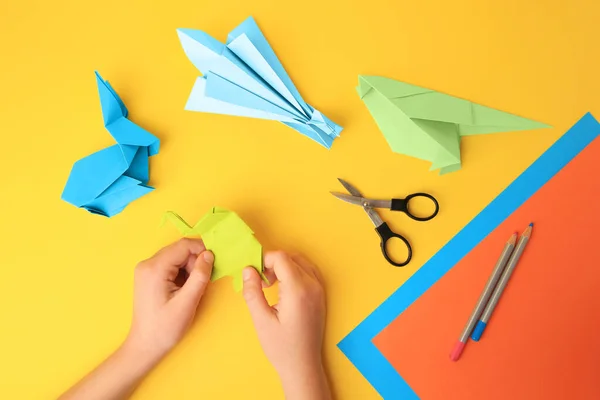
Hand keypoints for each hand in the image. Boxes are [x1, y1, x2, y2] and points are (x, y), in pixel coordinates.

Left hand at [126, 238, 213, 358]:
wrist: (146, 345)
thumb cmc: (165, 327)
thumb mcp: (187, 302)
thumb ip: (200, 276)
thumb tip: (209, 254)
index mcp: (154, 268)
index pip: (183, 246)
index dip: (202, 250)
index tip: (216, 262)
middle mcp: (148, 264)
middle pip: (179, 250)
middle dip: (195, 261)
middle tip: (203, 280)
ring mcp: (147, 270)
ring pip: (177, 257)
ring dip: (190, 268)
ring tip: (192, 288)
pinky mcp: (149, 276)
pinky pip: (171, 265)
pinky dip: (182, 273)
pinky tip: (184, 289)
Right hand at [242, 251, 330, 399]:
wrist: (303, 365)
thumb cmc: (281, 347)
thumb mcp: (261, 320)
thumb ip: (253, 292)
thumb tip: (248, 269)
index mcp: (298, 290)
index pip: (281, 258)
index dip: (264, 260)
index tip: (255, 275)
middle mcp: (312, 286)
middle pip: (291, 257)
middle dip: (273, 263)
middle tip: (261, 282)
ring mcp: (319, 290)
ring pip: (301, 262)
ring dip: (284, 266)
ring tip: (272, 285)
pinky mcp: (321, 295)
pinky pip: (309, 272)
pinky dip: (295, 272)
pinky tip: (285, 288)